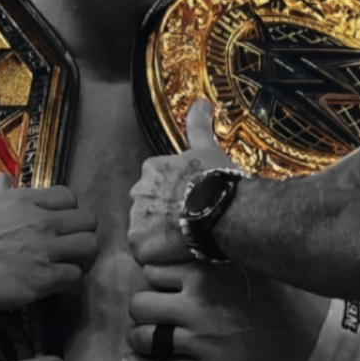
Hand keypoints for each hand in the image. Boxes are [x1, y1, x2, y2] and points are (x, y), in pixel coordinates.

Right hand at [0, 176, 97, 310]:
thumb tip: (3, 181)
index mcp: (25, 200)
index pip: (68, 196)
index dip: (69, 211)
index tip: (62, 222)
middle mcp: (41, 221)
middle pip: (87, 220)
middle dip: (82, 232)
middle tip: (73, 245)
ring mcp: (45, 249)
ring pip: (89, 246)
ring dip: (83, 256)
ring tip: (73, 264)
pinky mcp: (44, 278)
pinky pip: (75, 275)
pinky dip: (71, 279)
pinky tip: (60, 283)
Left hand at [120, 262, 328, 360]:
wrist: (306, 336)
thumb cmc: (274, 293)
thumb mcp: (243, 260)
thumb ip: (207, 251)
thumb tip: (176, 230)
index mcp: (204, 275)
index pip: (151, 271)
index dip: (153, 278)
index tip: (163, 284)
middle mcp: (198, 307)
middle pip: (139, 305)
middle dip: (141, 307)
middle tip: (154, 310)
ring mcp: (201, 342)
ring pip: (143, 338)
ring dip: (138, 336)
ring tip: (146, 334)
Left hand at [128, 100, 232, 265]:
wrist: (222, 209)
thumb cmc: (218, 181)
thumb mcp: (207, 148)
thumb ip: (199, 125)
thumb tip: (202, 102)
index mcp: (152, 170)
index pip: (156, 187)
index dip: (174, 199)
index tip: (189, 205)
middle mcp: (138, 191)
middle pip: (148, 210)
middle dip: (164, 219)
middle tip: (189, 226)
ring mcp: (137, 217)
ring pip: (146, 233)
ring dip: (162, 239)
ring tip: (187, 242)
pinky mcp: (139, 242)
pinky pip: (146, 255)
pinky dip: (160, 257)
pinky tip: (179, 253)